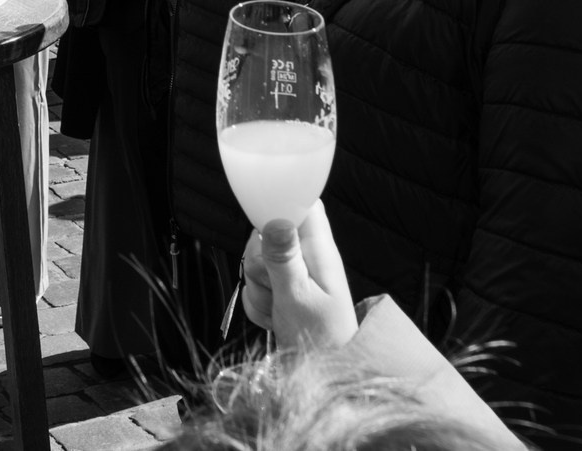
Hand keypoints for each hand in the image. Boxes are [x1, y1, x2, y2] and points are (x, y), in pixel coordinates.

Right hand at [241, 202, 357, 351]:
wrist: (326, 377)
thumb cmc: (321, 339)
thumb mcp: (298, 297)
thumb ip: (282, 258)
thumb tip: (274, 219)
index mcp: (318, 250)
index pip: (301, 204)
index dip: (278, 204)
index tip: (262, 225)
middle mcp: (307, 257)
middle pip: (267, 234)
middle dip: (258, 261)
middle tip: (274, 284)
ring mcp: (295, 275)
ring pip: (256, 263)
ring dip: (258, 287)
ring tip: (278, 307)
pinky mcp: (283, 292)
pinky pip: (255, 286)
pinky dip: (258, 303)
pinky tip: (274, 317)